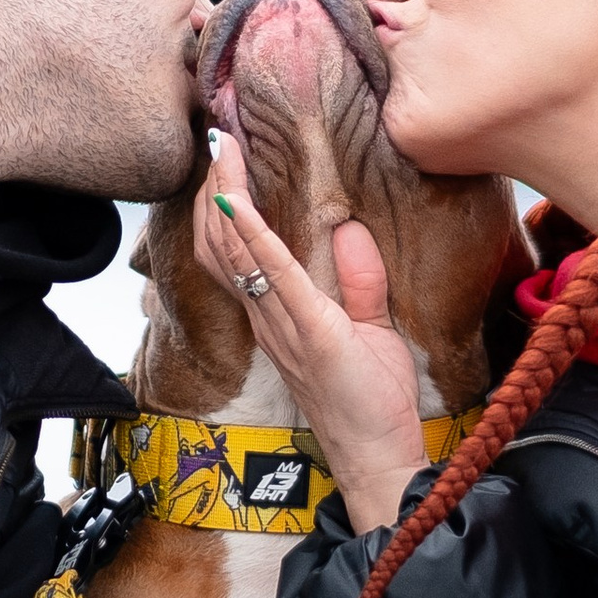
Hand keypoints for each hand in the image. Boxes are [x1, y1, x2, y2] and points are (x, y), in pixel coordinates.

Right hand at [191, 133, 428, 533]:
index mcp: (279, 316)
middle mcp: (268, 319)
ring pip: (236, 253)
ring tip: (224, 153)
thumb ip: (360, 282)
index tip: (228, 159)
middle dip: (217, 190)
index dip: (227, 205)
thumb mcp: (371, 328)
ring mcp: (281, 326)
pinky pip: (272, 274)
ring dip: (227, 198)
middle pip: (223, 246)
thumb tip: (351, 232)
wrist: (380, 457)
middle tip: (219, 141)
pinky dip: (251, 234)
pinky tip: (237, 201)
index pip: (239, 253)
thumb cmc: (373, 402)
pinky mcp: (308, 331)